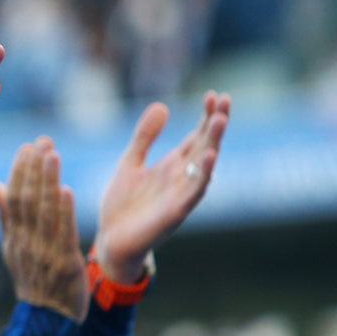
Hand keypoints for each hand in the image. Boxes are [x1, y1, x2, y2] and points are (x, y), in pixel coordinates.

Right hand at [0, 138, 88, 322]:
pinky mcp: (65, 264)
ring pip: (44, 213)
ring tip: (52, 155)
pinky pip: (63, 234)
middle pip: (27, 200)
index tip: (27, 146)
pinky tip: (66, 190)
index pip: (14, 198)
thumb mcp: (15, 248)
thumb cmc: (35, 281)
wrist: (49, 321)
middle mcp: (26, 243)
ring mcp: (44, 254)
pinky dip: (64, 212)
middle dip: (34, 169)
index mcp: (14, 238)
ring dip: (47, 182)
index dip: (20, 171)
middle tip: (42, 141)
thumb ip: (6, 217)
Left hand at [93, 91, 230, 282]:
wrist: (111, 241)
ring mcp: (181, 195)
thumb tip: (162, 105)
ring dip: (213, 143)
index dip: (206, 116)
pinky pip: (193, 192)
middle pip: (205, 146)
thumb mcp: (130, 162)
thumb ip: (145, 137)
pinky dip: (202, 175)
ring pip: (204, 166)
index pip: (196, 136)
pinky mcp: (174, 212)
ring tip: (221, 119)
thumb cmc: (123, 205)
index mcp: (172, 166)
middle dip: (215, 124)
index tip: (214, 94)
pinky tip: (209, 157)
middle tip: (225, 99)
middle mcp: (182, 179)